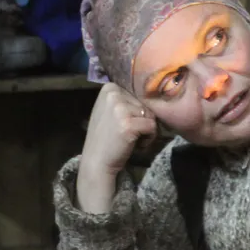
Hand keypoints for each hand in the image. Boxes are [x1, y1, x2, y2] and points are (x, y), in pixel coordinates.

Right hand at [78, 84, 156, 212]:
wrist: (97, 161)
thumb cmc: (106, 138)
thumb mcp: (110, 111)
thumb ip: (125, 100)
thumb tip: (150, 93)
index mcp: (109, 88)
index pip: (138, 95)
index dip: (136, 112)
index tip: (123, 123)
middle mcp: (113, 94)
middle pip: (145, 104)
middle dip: (142, 121)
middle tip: (127, 133)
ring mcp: (120, 108)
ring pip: (150, 115)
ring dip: (146, 130)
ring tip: (130, 139)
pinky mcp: (128, 124)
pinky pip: (152, 127)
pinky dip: (149, 139)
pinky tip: (135, 145)